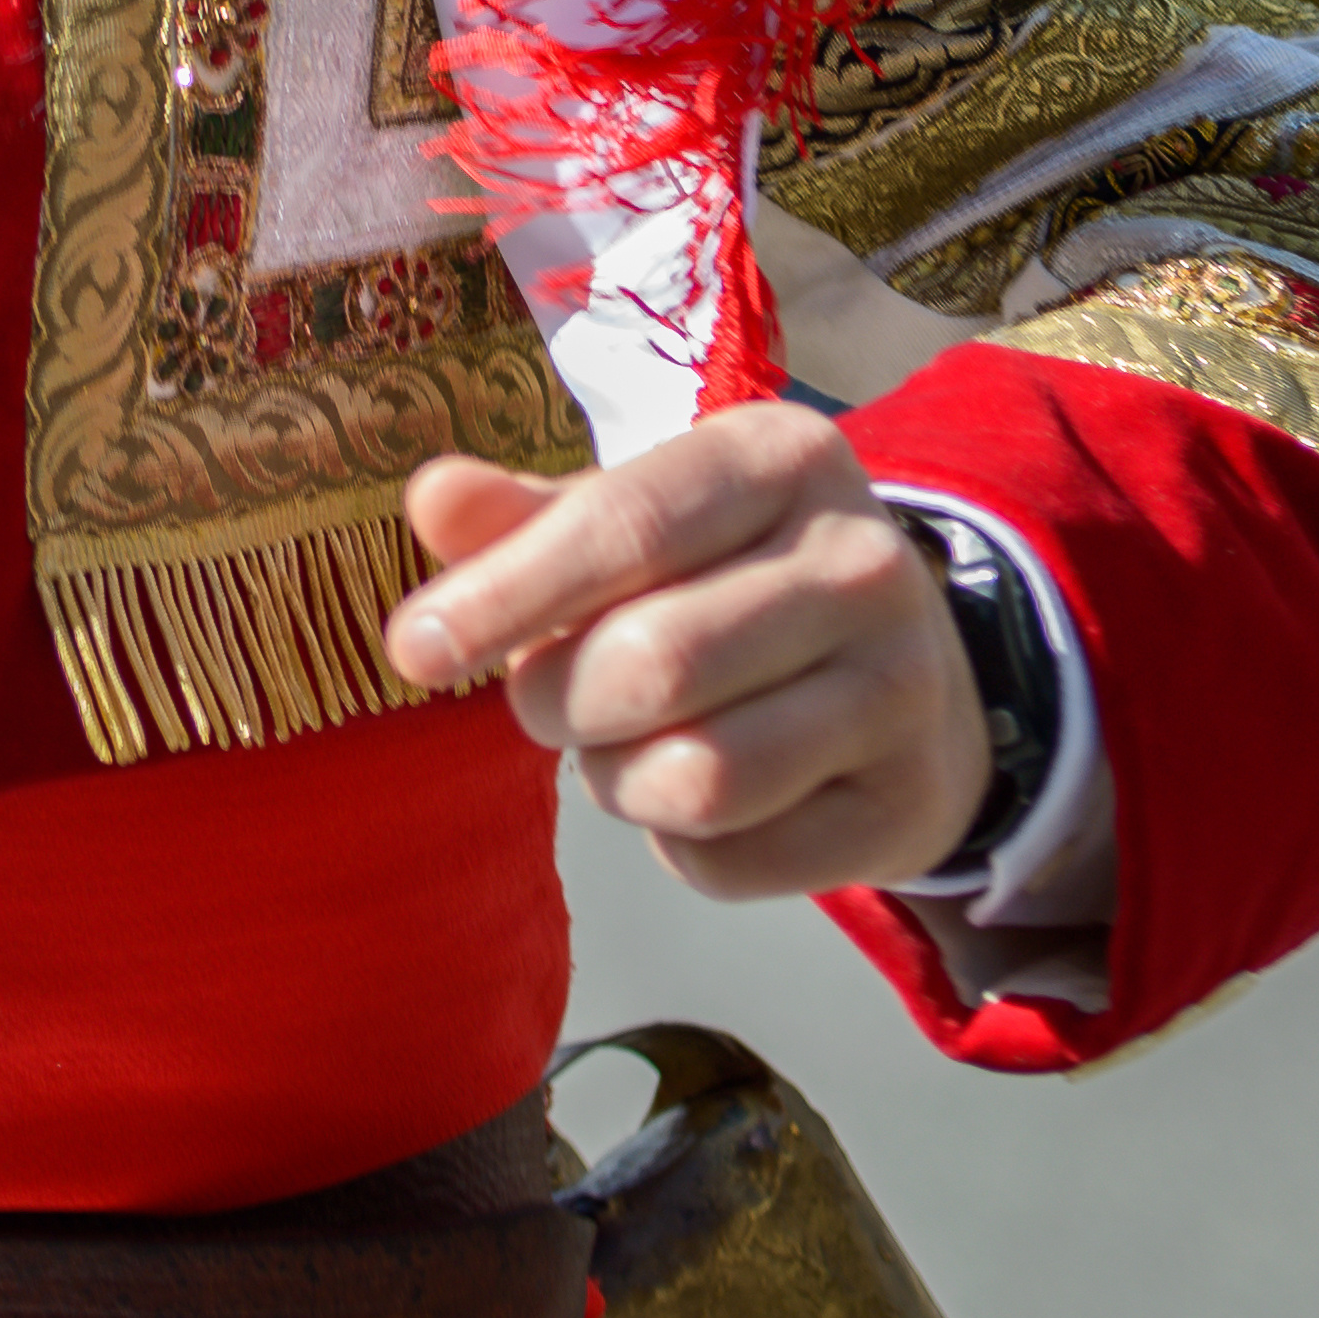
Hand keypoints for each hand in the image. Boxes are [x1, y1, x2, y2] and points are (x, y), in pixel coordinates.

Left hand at [387, 408, 990, 902]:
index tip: (412, 649)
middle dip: (558, 701)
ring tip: (622, 747)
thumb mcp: (639, 522)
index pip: (623, 527)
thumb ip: (530, 516)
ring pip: (698, 778)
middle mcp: (863, 563)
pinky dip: (678, 846)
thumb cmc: (727, 580)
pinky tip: (700, 799)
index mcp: (784, 458)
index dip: (505, 594)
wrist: (904, 678)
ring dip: (615, 780)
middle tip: (545, 701)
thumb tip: (432, 498)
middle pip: (652, 664)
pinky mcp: (906, 806)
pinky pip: (734, 859)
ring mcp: (902, 689)